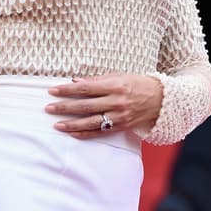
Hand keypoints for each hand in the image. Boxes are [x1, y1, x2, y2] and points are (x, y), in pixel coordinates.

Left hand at [46, 73, 163, 138]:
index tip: (52, 90)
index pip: (86, 88)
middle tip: (48, 107)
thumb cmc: (138, 84)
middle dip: (65, 107)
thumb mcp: (119, 76)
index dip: (67, 90)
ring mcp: (119, 116)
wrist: (161, 100)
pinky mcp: (120, 127)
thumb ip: (97, 80)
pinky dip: (85, 133)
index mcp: (115, 86)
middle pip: (85, 105)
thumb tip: (75, 82)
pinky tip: (72, 133)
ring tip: (56, 124)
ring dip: (71, 124)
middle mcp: (116, 102)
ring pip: (90, 122)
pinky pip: (99, 132)